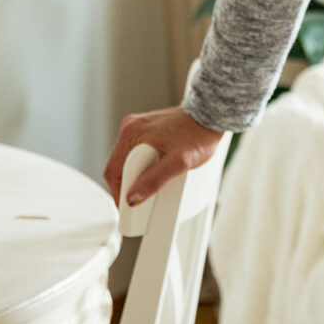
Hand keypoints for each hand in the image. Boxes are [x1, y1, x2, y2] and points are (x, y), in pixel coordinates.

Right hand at [104, 106, 224, 206]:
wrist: (210, 118)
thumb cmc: (198, 136)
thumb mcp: (178, 163)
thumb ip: (154, 180)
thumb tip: (133, 197)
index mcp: (131, 134)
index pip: (112, 170)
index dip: (118, 192)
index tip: (127, 205)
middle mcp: (131, 128)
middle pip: (118, 165)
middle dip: (128, 184)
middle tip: (142, 197)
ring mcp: (138, 128)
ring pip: (126, 159)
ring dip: (135, 174)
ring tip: (151, 184)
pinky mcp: (146, 130)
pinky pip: (136, 152)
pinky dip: (142, 164)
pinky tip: (155, 170)